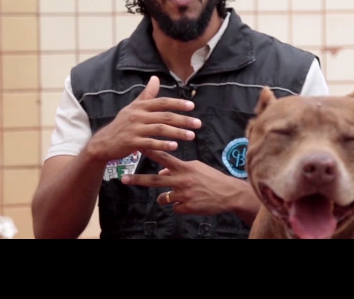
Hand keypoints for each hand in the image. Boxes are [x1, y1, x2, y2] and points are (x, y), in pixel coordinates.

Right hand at [86, 76, 199, 162]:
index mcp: (140, 106)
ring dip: (177, 133)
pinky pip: (150, 143)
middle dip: (183, 120)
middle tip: (198, 124)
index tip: (192, 106)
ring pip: (160, 129)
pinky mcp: (131, 142)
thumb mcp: (133, 107)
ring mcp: (134, 129)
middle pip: (165, 116)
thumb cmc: (122, 124)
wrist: (103, 142)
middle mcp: (137, 115)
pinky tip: (174, 146)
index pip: (162, 102)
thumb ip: (146, 94)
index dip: (177, 103)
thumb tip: (155, 78)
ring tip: (191, 136)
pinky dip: (163, 145)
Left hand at [121, 149, 241, 215]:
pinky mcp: (187, 207)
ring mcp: (184, 195)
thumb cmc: (212, 178)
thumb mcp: (197, 168)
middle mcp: (182, 180)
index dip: (150, 151)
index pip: (164, 157)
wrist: (229, 193)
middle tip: (124, 179)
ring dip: (164, 198)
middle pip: (155, 180)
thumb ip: (179, 168)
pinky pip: (175, 208)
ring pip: (164, 198)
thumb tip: (162, 172)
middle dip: (138, 179)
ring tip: (171, 197)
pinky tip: (190, 202)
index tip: (137, 146)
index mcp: (185, 167)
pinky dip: (180, 206)